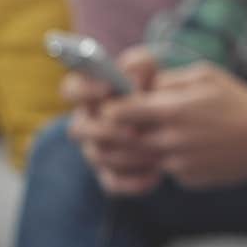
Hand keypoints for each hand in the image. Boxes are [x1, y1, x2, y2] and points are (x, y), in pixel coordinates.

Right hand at [63, 47, 163, 196]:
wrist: (176, 122)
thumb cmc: (155, 89)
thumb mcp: (151, 71)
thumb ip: (139, 63)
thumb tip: (130, 74)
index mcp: (90, 95)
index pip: (70, 89)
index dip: (83, 90)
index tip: (107, 89)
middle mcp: (87, 123)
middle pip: (78, 129)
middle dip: (107, 130)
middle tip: (135, 130)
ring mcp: (96, 150)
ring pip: (98, 157)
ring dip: (126, 156)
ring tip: (155, 153)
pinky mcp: (110, 174)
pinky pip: (113, 183)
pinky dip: (133, 182)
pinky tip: (156, 175)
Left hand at [107, 63, 246, 189]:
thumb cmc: (238, 100)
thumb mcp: (202, 76)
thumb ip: (166, 81)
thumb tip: (139, 87)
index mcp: (171, 110)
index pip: (117, 113)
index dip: (112, 109)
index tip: (117, 106)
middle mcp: (170, 140)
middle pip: (123, 140)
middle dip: (122, 132)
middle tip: (132, 124)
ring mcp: (179, 164)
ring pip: (143, 158)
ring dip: (146, 148)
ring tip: (170, 133)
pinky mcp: (189, 180)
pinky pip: (167, 171)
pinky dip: (172, 161)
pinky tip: (196, 149)